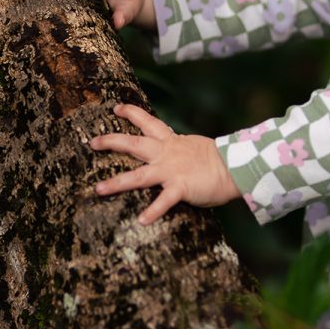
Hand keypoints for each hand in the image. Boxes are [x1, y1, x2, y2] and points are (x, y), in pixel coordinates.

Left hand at [91, 104, 240, 224]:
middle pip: (134, 144)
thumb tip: (174, 156)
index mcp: (173, 142)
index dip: (132, 114)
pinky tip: (142, 220)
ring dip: (117, 182)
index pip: (149, 123)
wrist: (236, 166)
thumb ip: (180, 151)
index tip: (117, 108)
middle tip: (93, 142)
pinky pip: (164, 201)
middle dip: (111, 141)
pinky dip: (153, 211)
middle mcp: (167, 154)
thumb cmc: (220, 159)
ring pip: (139, 175)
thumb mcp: (196, 148)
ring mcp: (171, 171)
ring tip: (99, 189)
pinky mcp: (180, 187)